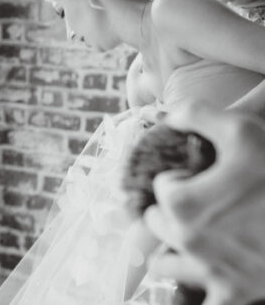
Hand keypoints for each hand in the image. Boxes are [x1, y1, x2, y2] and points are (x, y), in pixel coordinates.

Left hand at [141, 101, 264, 304]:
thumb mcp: (242, 130)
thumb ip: (195, 114)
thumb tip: (167, 115)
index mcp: (181, 203)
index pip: (159, 188)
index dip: (179, 178)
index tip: (199, 177)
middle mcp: (188, 241)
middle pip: (157, 225)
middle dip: (171, 212)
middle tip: (199, 203)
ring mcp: (211, 272)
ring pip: (166, 266)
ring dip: (172, 253)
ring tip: (196, 235)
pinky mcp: (236, 293)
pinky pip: (205, 304)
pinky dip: (202, 291)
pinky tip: (207, 274)